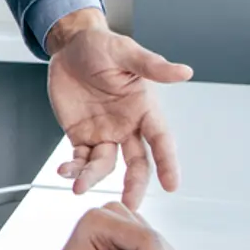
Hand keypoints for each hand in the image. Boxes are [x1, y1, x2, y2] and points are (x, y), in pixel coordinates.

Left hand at [46, 9, 192, 205]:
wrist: (69, 47)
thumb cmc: (102, 47)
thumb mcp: (126, 53)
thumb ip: (152, 66)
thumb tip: (185, 71)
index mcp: (144, 109)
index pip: (160, 140)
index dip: (167, 162)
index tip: (172, 185)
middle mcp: (127, 127)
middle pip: (136, 162)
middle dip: (134, 184)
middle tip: (131, 203)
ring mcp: (104, 133)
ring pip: (105, 165)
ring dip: (93, 177)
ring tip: (79, 186)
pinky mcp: (81, 135)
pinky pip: (80, 158)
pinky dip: (73, 168)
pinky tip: (64, 171)